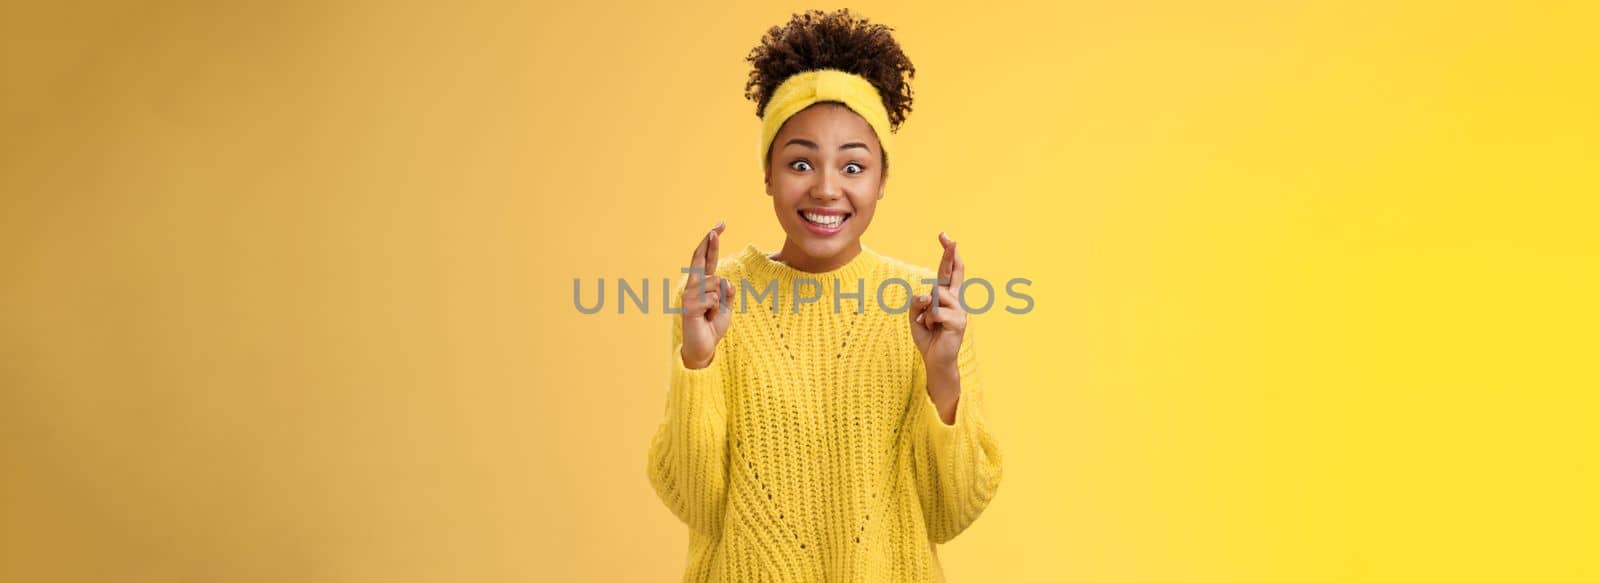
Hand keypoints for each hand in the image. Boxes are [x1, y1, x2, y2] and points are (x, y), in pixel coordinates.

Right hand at [681, 221, 731, 368]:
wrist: (703, 349)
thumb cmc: (712, 327)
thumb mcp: (726, 307)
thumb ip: (727, 293)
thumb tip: (726, 282)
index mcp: (702, 285)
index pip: (706, 260)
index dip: (712, 244)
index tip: (719, 226)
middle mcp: (693, 287)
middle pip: (701, 259)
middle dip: (711, 242)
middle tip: (719, 225)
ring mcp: (690, 295)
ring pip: (716, 283)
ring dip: (720, 300)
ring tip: (711, 314)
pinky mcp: (690, 306)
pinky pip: (713, 298)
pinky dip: (716, 309)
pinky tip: (707, 318)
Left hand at [909, 232, 966, 370]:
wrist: (935, 360)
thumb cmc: (927, 336)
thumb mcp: (916, 315)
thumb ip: (918, 302)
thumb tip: (927, 296)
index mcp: (947, 297)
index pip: (948, 272)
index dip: (948, 255)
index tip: (946, 237)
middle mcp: (956, 300)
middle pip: (952, 273)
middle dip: (950, 255)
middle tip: (950, 238)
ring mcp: (959, 311)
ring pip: (937, 295)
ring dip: (926, 310)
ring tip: (929, 324)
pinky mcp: (958, 322)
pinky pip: (936, 312)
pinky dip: (928, 320)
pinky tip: (933, 329)